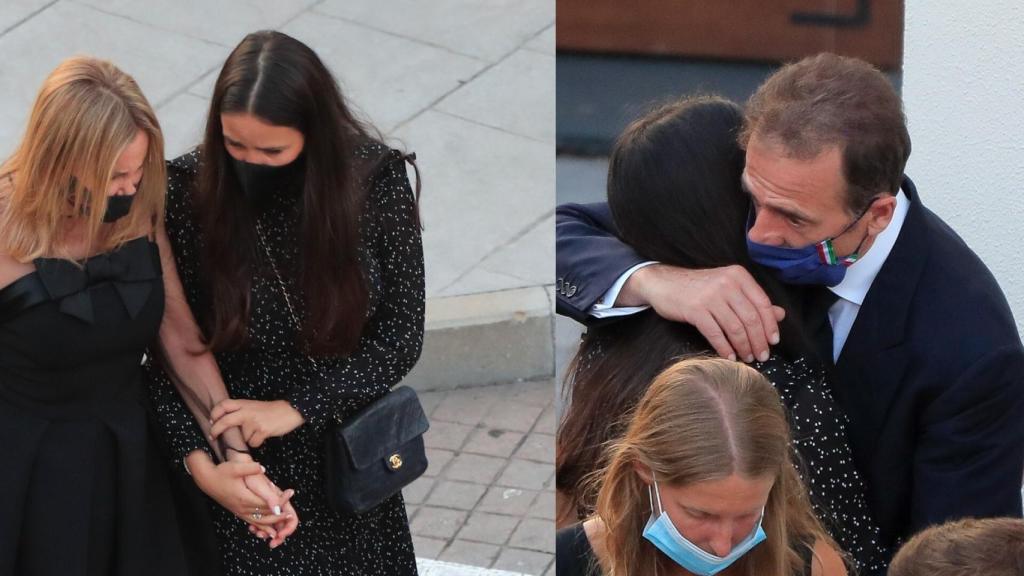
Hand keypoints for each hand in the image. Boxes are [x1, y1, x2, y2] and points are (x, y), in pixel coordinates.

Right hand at [186, 451, 293, 540]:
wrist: (207, 480)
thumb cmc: (222, 472)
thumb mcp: (235, 467)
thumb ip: (250, 468)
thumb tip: (262, 468)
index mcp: (244, 497)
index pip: (266, 502)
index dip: (280, 500)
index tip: (290, 494)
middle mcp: (242, 507)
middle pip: (265, 514)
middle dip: (279, 515)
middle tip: (291, 514)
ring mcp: (240, 511)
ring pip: (259, 521)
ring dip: (272, 523)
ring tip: (284, 523)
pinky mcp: (238, 511)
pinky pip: (252, 522)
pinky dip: (262, 527)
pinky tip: (270, 531)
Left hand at [209, 399, 304, 447]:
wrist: (291, 410)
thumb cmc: (272, 410)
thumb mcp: (254, 406)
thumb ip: (241, 412)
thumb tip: (227, 425)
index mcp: (244, 403)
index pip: (223, 405)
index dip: (215, 413)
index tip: (212, 421)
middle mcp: (247, 411)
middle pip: (225, 421)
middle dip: (216, 430)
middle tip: (213, 436)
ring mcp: (254, 421)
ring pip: (242, 437)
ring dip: (248, 438)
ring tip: (258, 431)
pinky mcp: (262, 430)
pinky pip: (253, 443)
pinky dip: (257, 442)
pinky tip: (264, 435)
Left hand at [243, 473, 299, 547]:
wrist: (240, 466)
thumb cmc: (250, 476)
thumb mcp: (261, 486)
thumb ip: (272, 498)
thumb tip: (279, 511)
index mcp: (281, 499)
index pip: (292, 517)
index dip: (288, 529)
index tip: (279, 536)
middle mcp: (277, 503)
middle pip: (284, 523)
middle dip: (279, 535)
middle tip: (271, 544)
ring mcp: (269, 505)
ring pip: (274, 524)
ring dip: (269, 533)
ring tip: (258, 535)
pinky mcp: (261, 506)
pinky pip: (265, 521)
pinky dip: (260, 528)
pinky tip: (252, 529)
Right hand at [622, 264, 785, 362]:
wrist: (664, 283)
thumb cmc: (698, 288)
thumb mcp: (728, 288)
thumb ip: (753, 300)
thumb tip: (780, 315)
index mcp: (738, 276)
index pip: (762, 303)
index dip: (770, 325)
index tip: (773, 342)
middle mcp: (726, 283)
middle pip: (751, 318)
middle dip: (758, 341)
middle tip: (762, 356)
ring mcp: (710, 296)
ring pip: (735, 328)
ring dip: (743, 347)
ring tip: (747, 358)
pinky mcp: (695, 310)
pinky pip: (715, 334)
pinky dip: (724, 348)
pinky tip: (729, 356)